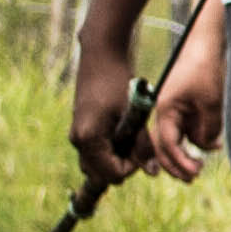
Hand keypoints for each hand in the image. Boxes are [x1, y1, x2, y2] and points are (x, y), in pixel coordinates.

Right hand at [71, 35, 153, 189]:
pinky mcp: (81, 128)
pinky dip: (110, 148)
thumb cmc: (119, 82)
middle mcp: (78, 141)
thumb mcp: (135, 114)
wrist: (101, 56)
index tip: (142, 146)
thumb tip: (153, 172)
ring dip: (117, 157)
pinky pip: (95, 152)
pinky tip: (123, 129)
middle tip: (137, 140)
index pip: (113, 175)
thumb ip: (143, 144)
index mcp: (88, 139)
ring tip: (131, 134)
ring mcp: (77, 135)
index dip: (132, 166)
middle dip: (123, 164)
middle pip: (102, 173)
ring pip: (97, 164)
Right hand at [143, 11, 228, 182]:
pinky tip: (209, 145)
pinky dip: (192, 140)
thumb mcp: (212, 101)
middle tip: (193, 178)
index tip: (195, 173)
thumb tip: (207, 148)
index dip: (179, 162)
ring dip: (185, 154)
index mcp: (164, 110)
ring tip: (199, 167)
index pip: (166, 144)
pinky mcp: (180, 106)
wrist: (204, 44)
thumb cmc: (205, 69)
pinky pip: (182, 129)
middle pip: (164, 146)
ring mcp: (170, 109)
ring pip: (174, 139)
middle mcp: (163, 111)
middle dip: (176, 164)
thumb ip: (209, 127)